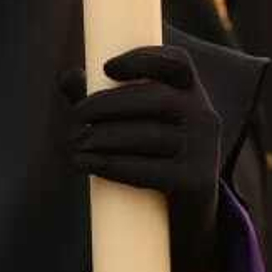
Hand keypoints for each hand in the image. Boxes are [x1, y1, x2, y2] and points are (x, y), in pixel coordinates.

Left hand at [64, 44, 220, 271]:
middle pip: (155, 98)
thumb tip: (66, 77)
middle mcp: (204, 115)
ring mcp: (204, 148)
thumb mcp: (129, 122)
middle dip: (107, 105)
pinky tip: (86, 164)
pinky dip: (112, 166)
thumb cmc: (149, 154)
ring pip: (149, 135)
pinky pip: (151, 171)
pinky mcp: (196, 180)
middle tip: (74, 118)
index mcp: (190, 92)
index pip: (177, 62)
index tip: (106, 68)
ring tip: (74, 144)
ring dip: (103, 138)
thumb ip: (99, 96)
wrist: (184, 212)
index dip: (143, 59)